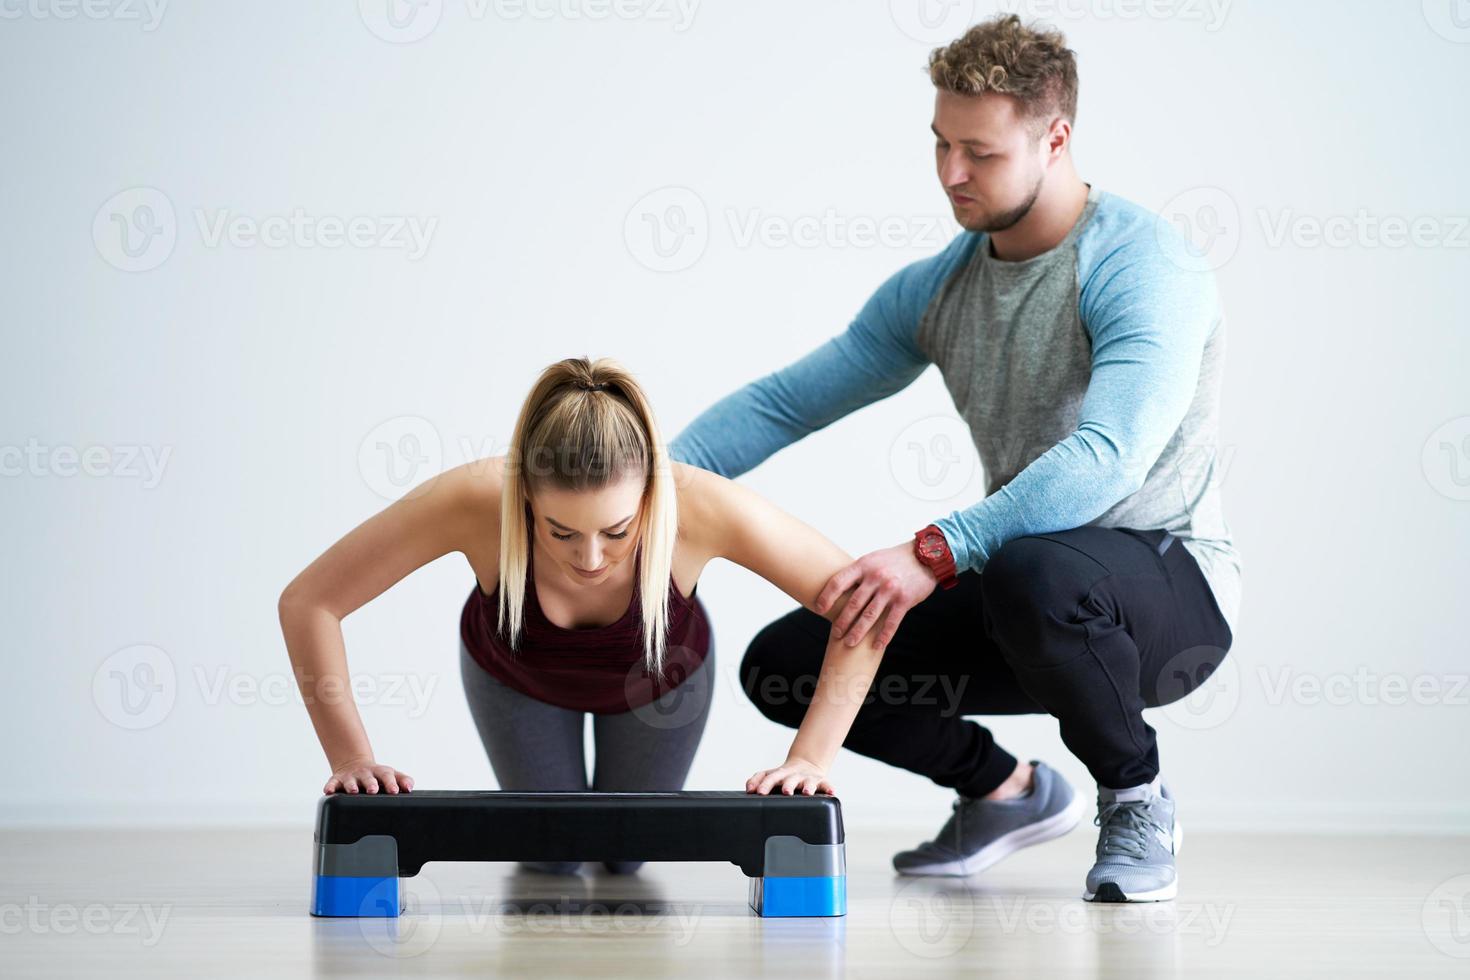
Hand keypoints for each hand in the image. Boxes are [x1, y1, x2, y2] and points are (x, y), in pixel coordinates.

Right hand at [325, 758, 413, 794]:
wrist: (355, 765)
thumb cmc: (377, 775)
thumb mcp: (391, 775)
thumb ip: (403, 780)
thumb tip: (410, 787)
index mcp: (380, 772)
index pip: (387, 776)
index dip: (391, 783)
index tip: (395, 791)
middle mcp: (365, 774)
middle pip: (368, 778)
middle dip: (370, 784)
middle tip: (373, 790)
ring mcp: (351, 777)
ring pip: (350, 781)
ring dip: (351, 786)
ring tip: (353, 791)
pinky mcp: (337, 780)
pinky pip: (332, 783)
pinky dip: (330, 787)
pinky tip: (328, 791)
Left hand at [746, 756, 834, 796]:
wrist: (807, 765)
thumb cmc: (785, 775)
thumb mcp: (770, 775)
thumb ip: (757, 780)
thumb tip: (748, 788)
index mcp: (780, 774)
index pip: (771, 778)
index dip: (765, 785)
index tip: (759, 792)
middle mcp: (794, 775)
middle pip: (790, 779)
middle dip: (788, 785)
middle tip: (786, 791)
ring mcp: (808, 778)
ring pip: (809, 782)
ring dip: (808, 787)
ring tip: (807, 792)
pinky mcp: (821, 782)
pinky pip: (826, 785)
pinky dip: (829, 788)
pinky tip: (831, 793)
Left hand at [816, 540, 937, 649]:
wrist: (926, 556)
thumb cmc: (895, 559)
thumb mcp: (873, 559)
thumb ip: (858, 573)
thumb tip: (838, 587)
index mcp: (864, 565)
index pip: (838, 582)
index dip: (826, 597)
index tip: (819, 609)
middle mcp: (875, 577)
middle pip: (853, 603)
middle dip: (842, 621)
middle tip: (835, 633)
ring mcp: (890, 589)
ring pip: (869, 616)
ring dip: (858, 632)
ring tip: (849, 643)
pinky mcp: (905, 600)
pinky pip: (891, 622)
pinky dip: (883, 636)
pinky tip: (876, 646)